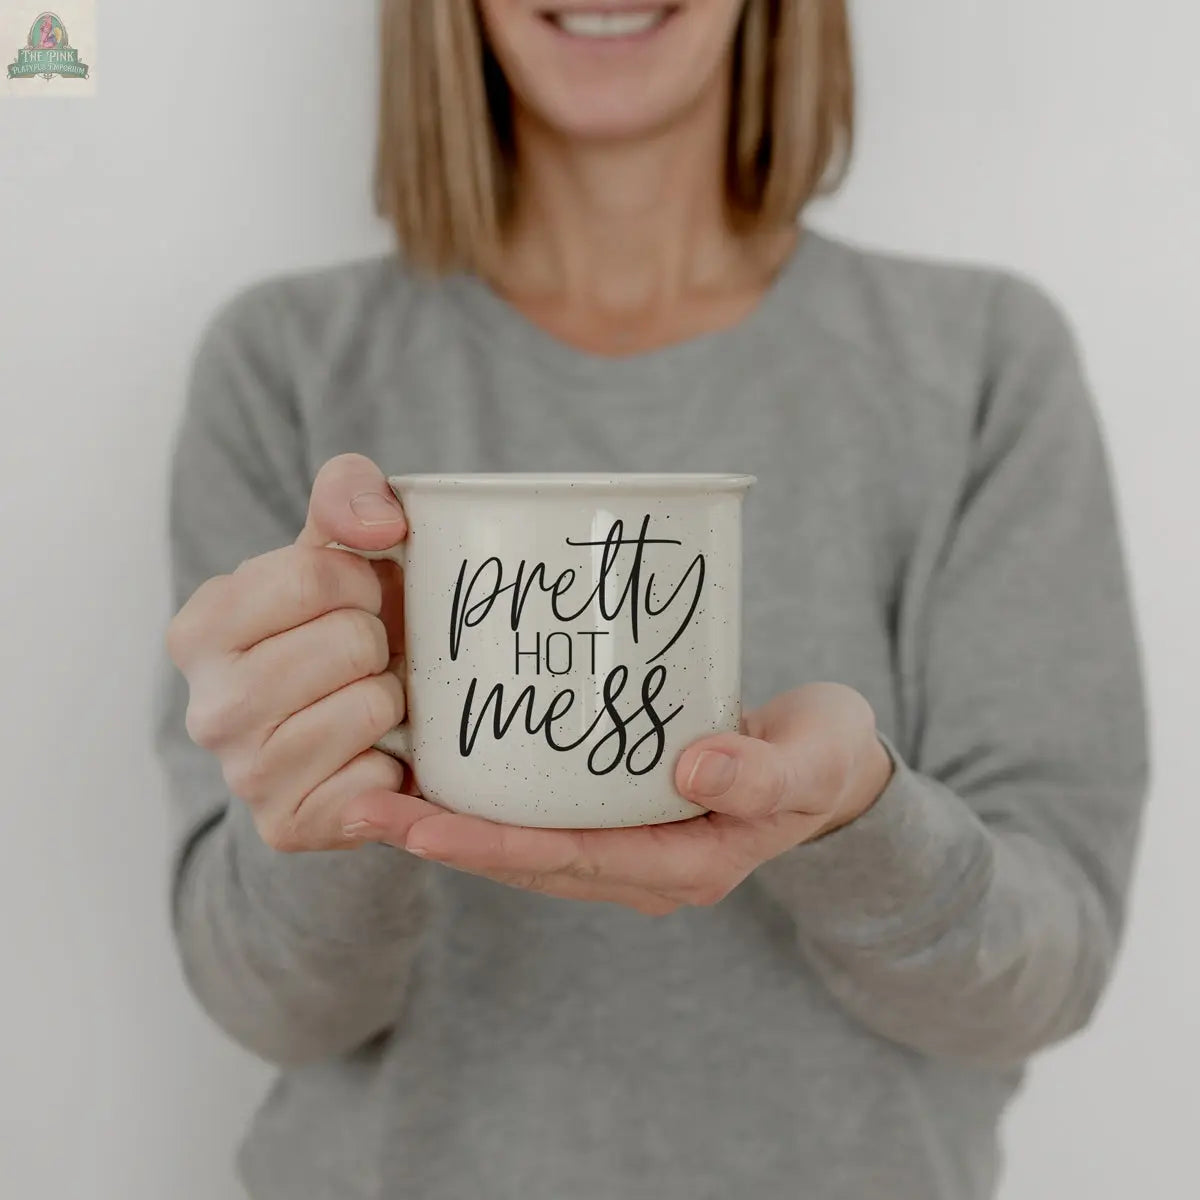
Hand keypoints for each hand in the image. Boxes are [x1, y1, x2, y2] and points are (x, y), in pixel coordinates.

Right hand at [166, 453, 416, 852]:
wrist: (355, 721)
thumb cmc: (345, 622)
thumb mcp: (339, 543)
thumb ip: (350, 492)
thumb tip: (382, 526)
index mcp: (201, 627)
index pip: (315, 575)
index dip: (361, 581)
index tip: (356, 600)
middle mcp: (208, 707)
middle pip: (351, 642)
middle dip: (379, 642)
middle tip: (365, 658)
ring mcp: (244, 775)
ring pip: (372, 707)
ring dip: (393, 699)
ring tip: (368, 701)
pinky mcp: (288, 827)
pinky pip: (377, 783)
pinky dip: (396, 764)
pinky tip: (373, 755)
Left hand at [343, 683, 895, 914]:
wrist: (832, 766)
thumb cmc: (824, 761)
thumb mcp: (811, 764)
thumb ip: (761, 774)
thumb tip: (693, 770)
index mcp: (684, 866)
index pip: (571, 862)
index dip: (494, 847)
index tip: (422, 825)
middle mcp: (645, 867)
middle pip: (529, 861)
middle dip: (447, 840)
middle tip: (367, 810)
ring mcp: (629, 845)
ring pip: (527, 844)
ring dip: (455, 825)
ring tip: (380, 797)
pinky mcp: (620, 813)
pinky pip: (543, 817)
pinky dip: (491, 802)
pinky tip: (446, 770)